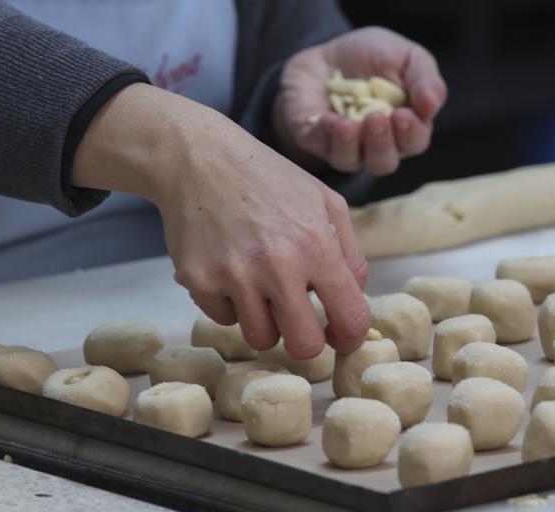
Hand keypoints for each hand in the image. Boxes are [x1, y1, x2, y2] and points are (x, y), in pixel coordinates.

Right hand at [72, 84, 370, 357]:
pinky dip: (230, 305)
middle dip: (306, 341)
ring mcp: (234, 275)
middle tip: (299, 322)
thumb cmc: (267, 178)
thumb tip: (355, 298)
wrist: (199, 158)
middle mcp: (276, 265)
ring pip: (260, 338)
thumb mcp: (324, 201)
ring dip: (265, 322)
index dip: (350, 336)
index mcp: (315, 245)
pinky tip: (230, 273)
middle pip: (304, 345)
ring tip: (261, 290)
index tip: (341, 336)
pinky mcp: (199, 280)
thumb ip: (349, 253)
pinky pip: (224, 319)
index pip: (349, 318)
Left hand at [273, 27, 446, 175]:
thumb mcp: (406, 57)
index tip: (404, 115)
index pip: (414, 141)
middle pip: (384, 161)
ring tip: (349, 123)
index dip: (411, 133)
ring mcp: (343, 146)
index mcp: (403, 128)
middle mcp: (374, 145)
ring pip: (350, 161)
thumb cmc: (373, 56)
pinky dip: (324, 135)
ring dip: (351, 145)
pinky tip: (328, 120)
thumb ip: (425, 79)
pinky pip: (319, 146)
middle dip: (381, 143)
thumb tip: (432, 106)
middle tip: (377, 119)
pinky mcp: (313, 138)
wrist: (326, 52)